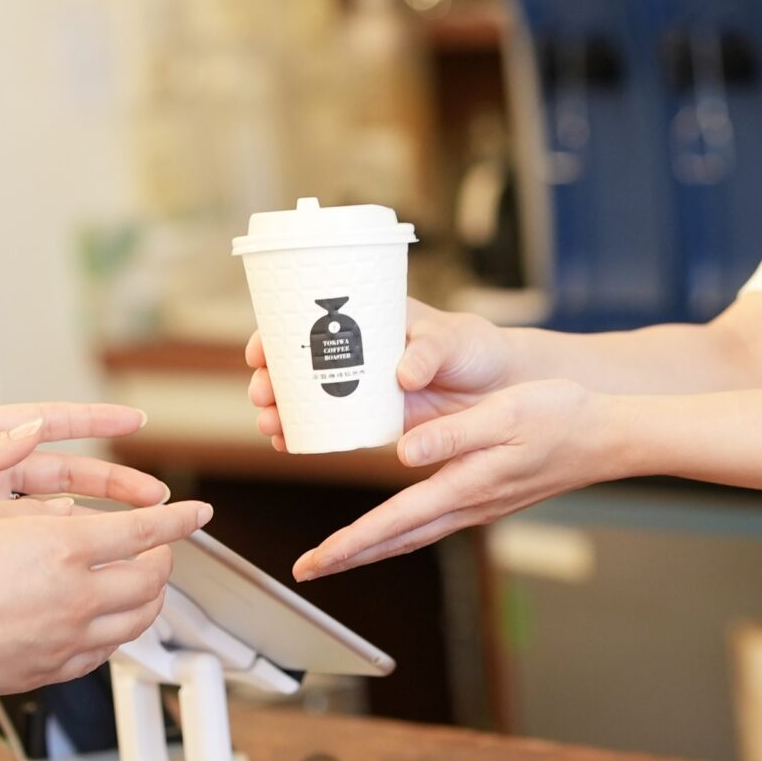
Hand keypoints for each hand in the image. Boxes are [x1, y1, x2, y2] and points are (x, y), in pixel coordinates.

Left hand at [0, 402, 166, 586]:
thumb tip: (33, 429)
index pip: (50, 421)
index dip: (96, 418)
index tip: (136, 418)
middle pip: (67, 469)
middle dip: (113, 479)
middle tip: (152, 493)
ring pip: (56, 509)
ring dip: (93, 514)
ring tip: (132, 525)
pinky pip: (28, 542)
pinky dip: (57, 544)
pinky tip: (78, 549)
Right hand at [0, 496, 210, 696]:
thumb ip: (40, 512)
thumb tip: (72, 513)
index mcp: (69, 548)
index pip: (148, 531)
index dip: (180, 520)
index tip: (199, 513)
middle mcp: (79, 594)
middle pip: (153, 580)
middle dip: (166, 561)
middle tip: (159, 551)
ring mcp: (70, 635)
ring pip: (139, 620)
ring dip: (150, 599)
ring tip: (142, 586)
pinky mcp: (55, 667)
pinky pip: (107, 652)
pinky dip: (118, 632)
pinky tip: (107, 622)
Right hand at [246, 300, 518, 450]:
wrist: (501, 387)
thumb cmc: (476, 347)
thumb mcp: (453, 339)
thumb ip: (430, 352)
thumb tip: (403, 375)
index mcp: (370, 318)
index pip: (310, 316)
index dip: (276, 331)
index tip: (260, 350)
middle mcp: (358, 351)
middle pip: (296, 361)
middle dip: (269, 378)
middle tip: (263, 395)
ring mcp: (363, 387)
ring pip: (305, 396)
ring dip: (279, 409)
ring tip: (272, 425)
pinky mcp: (374, 419)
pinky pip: (328, 425)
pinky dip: (303, 434)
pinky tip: (287, 444)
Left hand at [294, 379, 601, 579]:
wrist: (609, 436)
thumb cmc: (561, 416)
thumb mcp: (504, 413)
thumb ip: (452, 434)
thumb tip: (402, 455)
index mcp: (465, 485)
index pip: (393, 523)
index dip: (348, 544)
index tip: (313, 562)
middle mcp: (468, 505)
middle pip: (396, 541)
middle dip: (349, 557)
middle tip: (307, 570)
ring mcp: (481, 506)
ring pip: (414, 535)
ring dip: (372, 547)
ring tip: (338, 554)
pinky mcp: (490, 497)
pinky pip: (434, 520)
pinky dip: (402, 528)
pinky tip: (396, 522)